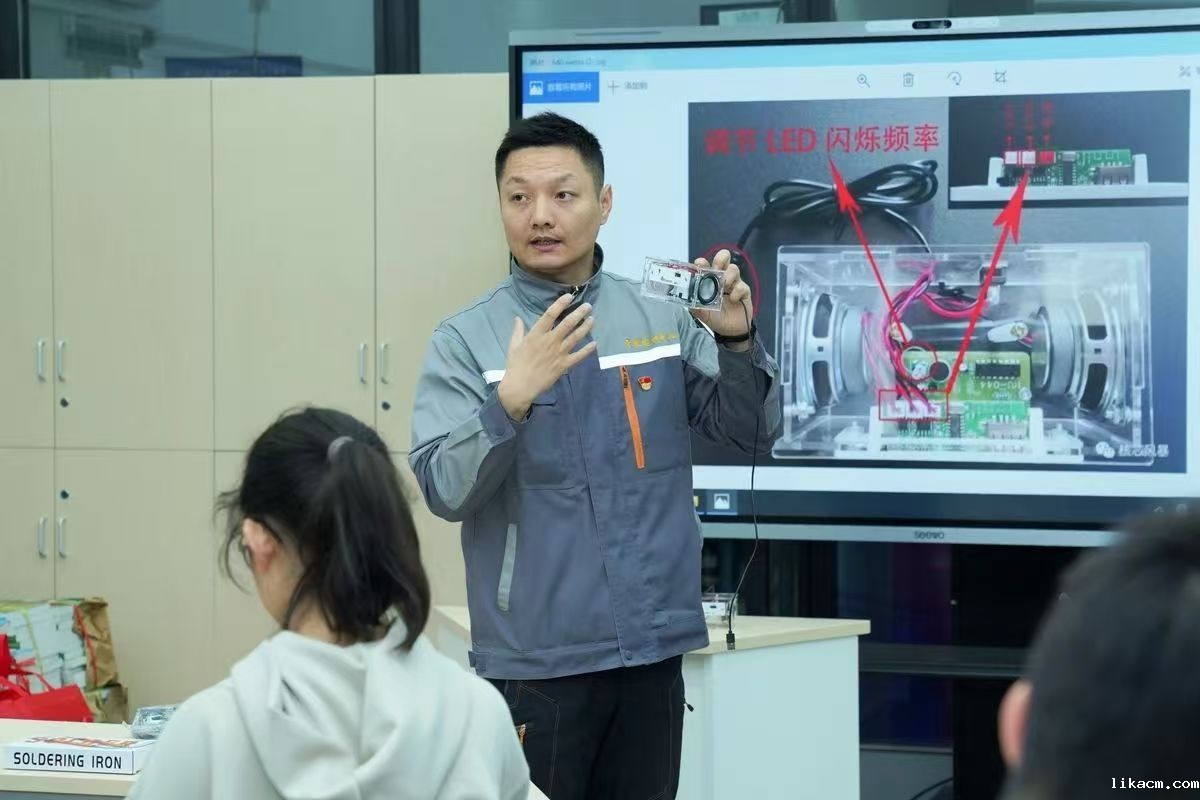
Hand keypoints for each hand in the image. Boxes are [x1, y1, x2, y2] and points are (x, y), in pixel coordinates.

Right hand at [498, 294, 596, 420]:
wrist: (521, 386)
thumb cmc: (515, 365)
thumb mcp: (514, 345)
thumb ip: (518, 331)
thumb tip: (518, 318)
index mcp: (536, 334)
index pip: (550, 314)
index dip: (561, 304)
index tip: (569, 296)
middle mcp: (550, 341)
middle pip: (567, 323)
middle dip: (579, 313)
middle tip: (588, 306)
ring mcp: (558, 353)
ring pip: (575, 337)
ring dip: (585, 327)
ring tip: (592, 319)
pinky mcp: (564, 365)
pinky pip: (579, 356)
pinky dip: (588, 349)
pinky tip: (595, 343)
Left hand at [691, 249, 751, 347]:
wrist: (731, 331)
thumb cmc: (716, 318)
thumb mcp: (703, 314)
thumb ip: (696, 308)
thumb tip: (688, 303)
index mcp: (709, 281)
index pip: (705, 265)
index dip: (702, 262)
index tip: (700, 265)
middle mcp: (721, 278)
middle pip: (723, 258)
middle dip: (720, 258)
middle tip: (717, 268)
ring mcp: (733, 283)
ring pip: (734, 268)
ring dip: (729, 275)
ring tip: (724, 286)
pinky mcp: (744, 291)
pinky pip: (742, 285)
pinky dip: (737, 291)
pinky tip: (733, 300)